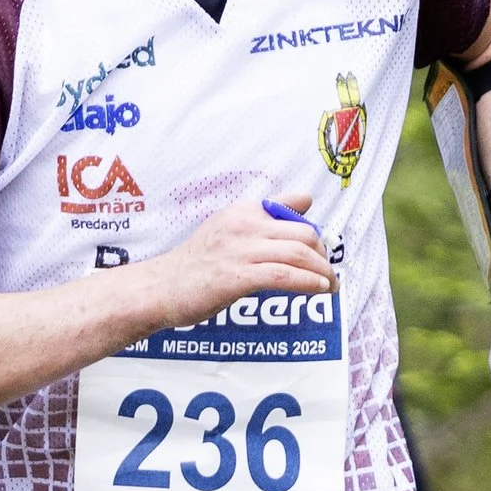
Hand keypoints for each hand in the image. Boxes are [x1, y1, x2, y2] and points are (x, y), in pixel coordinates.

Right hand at [155, 193, 334, 324]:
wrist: (160, 287)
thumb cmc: (195, 263)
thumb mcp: (229, 228)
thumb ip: (266, 216)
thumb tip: (306, 200)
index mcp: (242, 211)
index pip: (292, 212)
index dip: (314, 235)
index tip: (320, 253)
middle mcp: (243, 225)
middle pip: (303, 234)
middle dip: (323, 256)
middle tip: (327, 273)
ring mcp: (240, 250)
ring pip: (298, 254)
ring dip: (321, 272)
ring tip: (329, 286)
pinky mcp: (237, 276)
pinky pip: (284, 275)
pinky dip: (307, 282)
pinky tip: (317, 289)